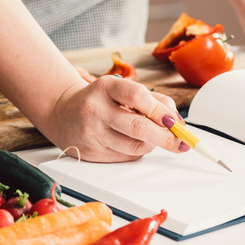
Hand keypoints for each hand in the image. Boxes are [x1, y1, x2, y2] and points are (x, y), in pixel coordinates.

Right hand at [44, 75, 184, 162]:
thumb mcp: (121, 89)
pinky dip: (138, 152)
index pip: (137, 96)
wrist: (62, 113)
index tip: (174, 121)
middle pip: (138, 127)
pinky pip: (125, 157)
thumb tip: (178, 121)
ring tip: (156, 138)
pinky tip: (135, 142)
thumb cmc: (100, 99)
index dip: (160, 110)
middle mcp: (95, 109)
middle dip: (166, 137)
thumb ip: (152, 100)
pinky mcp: (91, 153)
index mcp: (105, 87)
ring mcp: (91, 133)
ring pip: (134, 147)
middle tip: (181, 141)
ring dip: (153, 145)